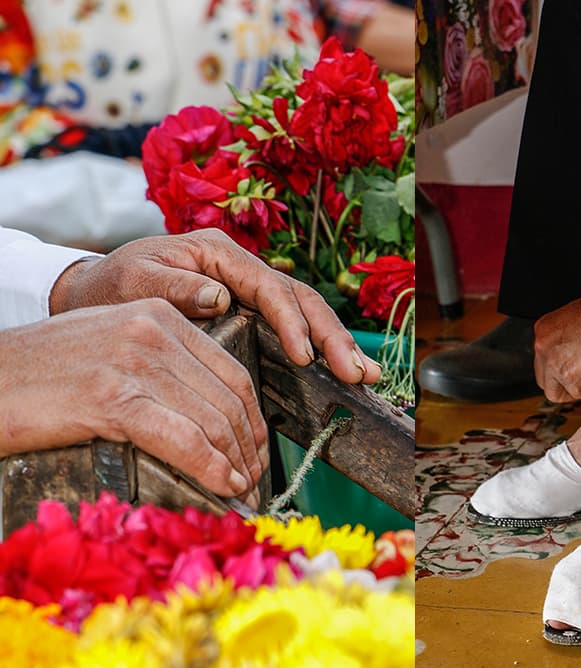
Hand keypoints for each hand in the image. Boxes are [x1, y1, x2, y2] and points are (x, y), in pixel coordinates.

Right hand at [0, 299, 267, 502]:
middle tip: (254, 478)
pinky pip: (183, 438)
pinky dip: (211, 468)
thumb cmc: (40, 374)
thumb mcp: (111, 348)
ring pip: (212, 420)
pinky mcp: (112, 399)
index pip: (232, 370)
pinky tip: (223, 486)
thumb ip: (160, 365)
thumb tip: (206, 412)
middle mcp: (153, 331)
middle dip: (249, 446)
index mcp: (159, 315)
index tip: (256, 449)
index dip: (253, 418)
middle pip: (229, 398)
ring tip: (241, 489)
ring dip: (236, 463)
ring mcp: (133, 363)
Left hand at [49, 229, 379, 384]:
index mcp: (218, 252)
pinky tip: (340, 371)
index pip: (270, 287)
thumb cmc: (108, 287)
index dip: (293, 322)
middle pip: (301, 299)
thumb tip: (220, 297)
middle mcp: (240, 268)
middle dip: (332, 337)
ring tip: (363, 375)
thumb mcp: (134, 280)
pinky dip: (319, 350)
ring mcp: (247, 289)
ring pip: (305, 314)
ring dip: (336, 345)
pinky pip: (291, 328)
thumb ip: (176, 285)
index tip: (305, 356)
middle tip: (356, 372)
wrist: (89, 296)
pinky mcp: (248, 312)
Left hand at [533, 267, 580, 401]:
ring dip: (576, 388)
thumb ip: (567, 342)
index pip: (543, 363)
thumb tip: (576, 357)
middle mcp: (542, 348)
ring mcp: (553, 364)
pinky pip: (578, 393)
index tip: (577, 367)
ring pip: (556, 393)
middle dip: (563, 384)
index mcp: (542, 333)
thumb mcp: (574, 322)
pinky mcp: (570, 377)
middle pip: (544, 381)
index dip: (561, 369)